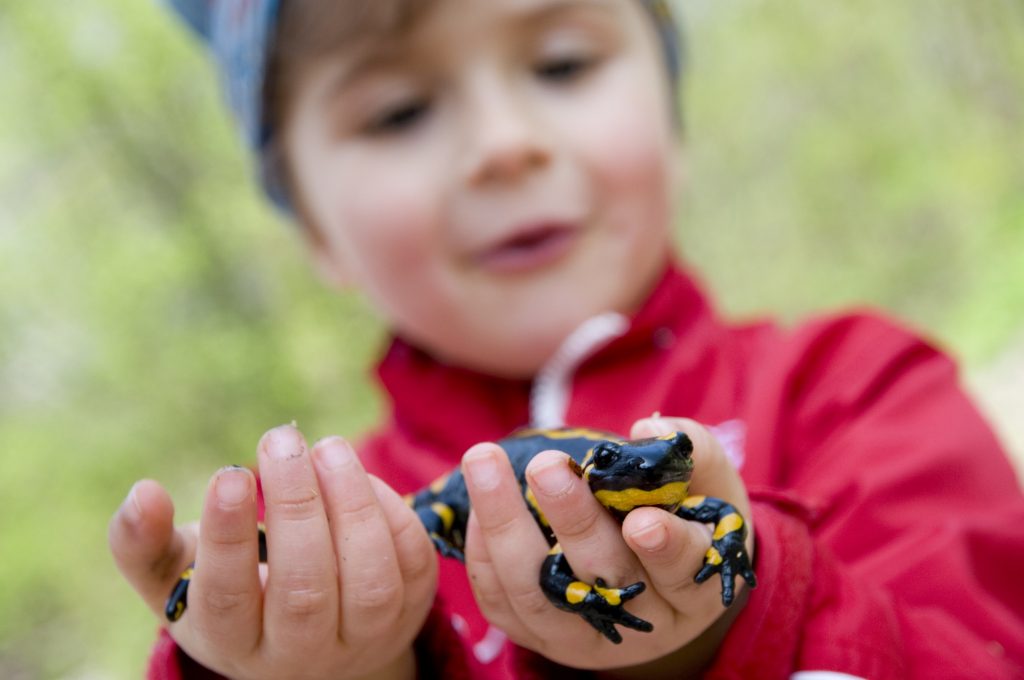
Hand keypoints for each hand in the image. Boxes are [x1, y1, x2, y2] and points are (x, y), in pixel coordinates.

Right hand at [108, 425, 436, 679]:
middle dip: (296, 507)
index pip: (229, 599)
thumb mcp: (176, 580)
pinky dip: (391, 511)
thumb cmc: (232, 595)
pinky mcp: (411, 610)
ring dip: (352, 505)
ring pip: (369, 582)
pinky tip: (356, 473)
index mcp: (234, 642)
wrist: (309, 644)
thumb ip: (143, 544)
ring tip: (326, 446)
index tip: (231, 473)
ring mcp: (364, 636)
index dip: (228, 537)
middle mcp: (302, 652)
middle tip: (280, 440)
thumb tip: (142, 494)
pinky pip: (412, 563)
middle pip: (305, 591)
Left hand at [461, 417, 753, 674]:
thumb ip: (693, 451)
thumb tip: (645, 429)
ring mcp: (585, 635)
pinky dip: (482, 552)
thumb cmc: (686, 517)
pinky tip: (478, 503)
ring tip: (484, 462)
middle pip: (604, 580)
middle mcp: (641, 623)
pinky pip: (501, 603)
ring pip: (539, 594)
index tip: (641, 519)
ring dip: (504, 526)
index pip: (684, 573)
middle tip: (546, 464)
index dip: (665, 549)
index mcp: (692, 590)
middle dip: (572, 520)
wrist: (653, 579)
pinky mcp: (538, 636)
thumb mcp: (709, 486)